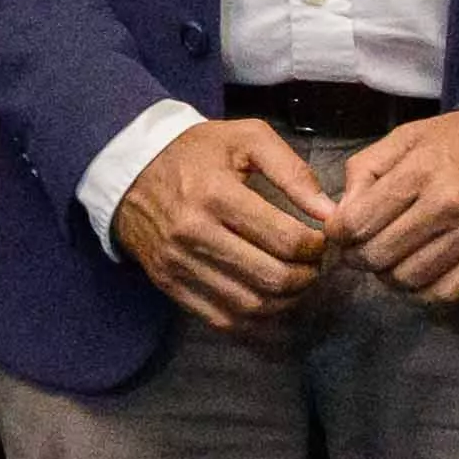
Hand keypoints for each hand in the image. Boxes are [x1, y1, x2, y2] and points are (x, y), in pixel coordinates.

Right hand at [117, 116, 339, 335]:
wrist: (130, 171)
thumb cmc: (195, 151)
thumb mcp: (246, 138)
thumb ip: (293, 171)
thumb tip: (328, 212)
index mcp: (216, 194)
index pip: (285, 240)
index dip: (316, 247)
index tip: (320, 240)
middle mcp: (194, 234)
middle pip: (272, 278)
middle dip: (307, 277)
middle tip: (314, 265)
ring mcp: (179, 264)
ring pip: (250, 305)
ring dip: (285, 301)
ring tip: (296, 282)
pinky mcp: (169, 284)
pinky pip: (221, 319)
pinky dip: (254, 320)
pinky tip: (269, 302)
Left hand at [336, 111, 458, 306]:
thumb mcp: (409, 137)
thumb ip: (367, 169)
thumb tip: (339, 213)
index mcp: (420, 171)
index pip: (357, 223)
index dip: (338, 234)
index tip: (340, 233)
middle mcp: (446, 205)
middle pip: (378, 255)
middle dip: (359, 258)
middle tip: (361, 250)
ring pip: (408, 279)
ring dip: (388, 277)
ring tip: (390, 261)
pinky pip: (444, 293)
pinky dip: (422, 293)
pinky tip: (417, 275)